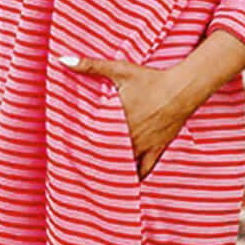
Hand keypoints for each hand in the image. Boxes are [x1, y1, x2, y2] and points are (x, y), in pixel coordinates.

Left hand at [60, 55, 191, 179]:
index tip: (69, 153)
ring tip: (99, 179)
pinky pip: (146, 169)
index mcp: (116, 119)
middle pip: (107, 154)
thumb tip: (63, 60)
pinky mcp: (157, 148)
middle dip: (95, 160)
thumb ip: (90, 65)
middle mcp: (128, 136)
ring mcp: (143, 145)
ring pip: (124, 164)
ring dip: (112, 170)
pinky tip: (128, 184)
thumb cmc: (150, 78)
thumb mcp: (119, 69)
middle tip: (81, 169)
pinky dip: (136, 177)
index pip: (93, 138)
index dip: (80, 147)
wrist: (181, 89)